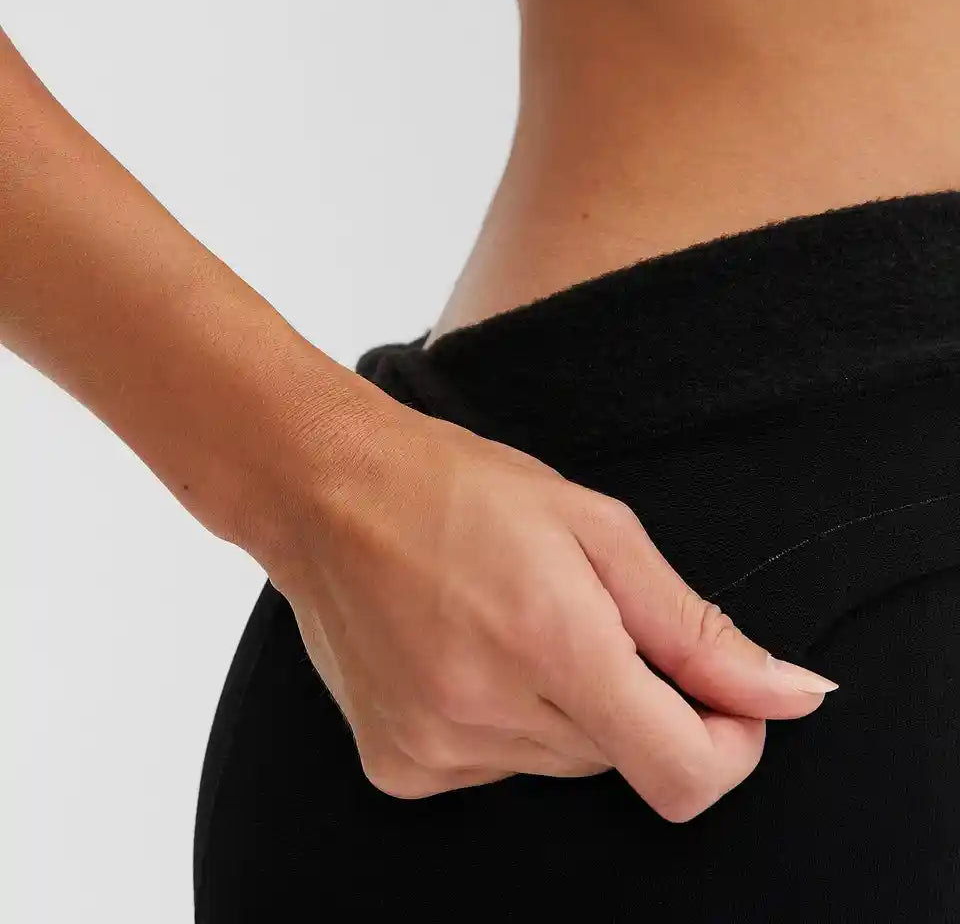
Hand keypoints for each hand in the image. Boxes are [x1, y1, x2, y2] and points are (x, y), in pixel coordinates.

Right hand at [255, 399, 837, 821]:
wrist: (326, 491)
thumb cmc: (460, 487)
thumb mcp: (597, 528)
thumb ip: (697, 627)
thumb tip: (792, 695)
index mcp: (553, 641)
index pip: (687, 774)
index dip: (730, 744)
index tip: (723, 698)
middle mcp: (490, 712)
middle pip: (626, 758)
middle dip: (632, 694)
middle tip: (578, 612)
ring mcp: (437, 748)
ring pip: (564, 762)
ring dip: (566, 705)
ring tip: (511, 620)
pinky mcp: (400, 766)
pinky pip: (498, 768)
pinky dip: (506, 721)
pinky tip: (467, 653)